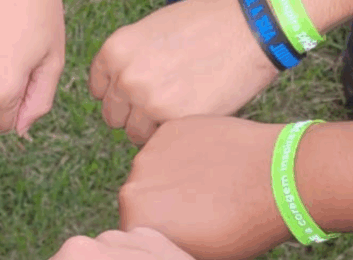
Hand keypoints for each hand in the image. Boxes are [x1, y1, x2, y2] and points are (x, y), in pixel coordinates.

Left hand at [89, 0, 277, 143]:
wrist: (252, 29)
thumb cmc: (207, 25)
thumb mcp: (153, 31)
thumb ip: (130, 61)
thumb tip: (119, 92)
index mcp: (115, 51)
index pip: (99, 90)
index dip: (121, 94)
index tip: (141, 93)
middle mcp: (125, 77)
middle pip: (113, 116)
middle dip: (134, 114)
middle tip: (165, 103)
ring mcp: (147, 101)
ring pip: (134, 134)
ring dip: (153, 128)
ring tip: (181, 110)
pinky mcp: (173, 121)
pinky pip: (160, 142)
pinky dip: (173, 135)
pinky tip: (193, 116)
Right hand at [119, 117, 288, 259]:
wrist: (281, 182)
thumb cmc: (244, 231)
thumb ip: (169, 255)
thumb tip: (163, 252)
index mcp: (137, 224)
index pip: (138, 234)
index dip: (163, 235)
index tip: (188, 232)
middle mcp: (133, 188)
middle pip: (141, 199)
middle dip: (163, 204)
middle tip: (199, 207)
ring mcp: (151, 154)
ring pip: (155, 171)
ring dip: (173, 177)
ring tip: (209, 183)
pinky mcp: (172, 130)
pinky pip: (171, 146)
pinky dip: (187, 153)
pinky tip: (215, 162)